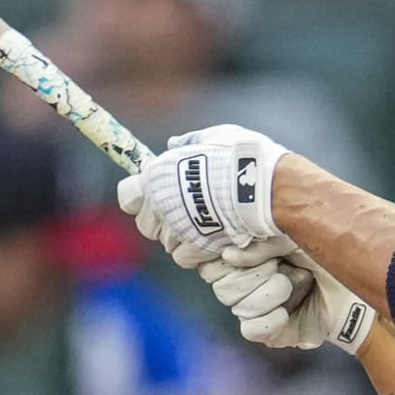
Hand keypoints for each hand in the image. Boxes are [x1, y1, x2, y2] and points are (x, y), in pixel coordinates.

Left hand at [117, 124, 293, 257]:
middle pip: (146, 225)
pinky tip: (215, 239)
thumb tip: (174, 144)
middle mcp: (162, 207)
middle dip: (163, 221)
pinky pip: (187, 258)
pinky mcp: (197, 249)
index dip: (140, 197)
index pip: (128, 195)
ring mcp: (178, 230)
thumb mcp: (216, 136)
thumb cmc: (242, 157)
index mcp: (159, 175)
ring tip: (207, 225)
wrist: (266, 187)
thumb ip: (191, 142)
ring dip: (182, 238)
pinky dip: (197, 253)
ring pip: (168, 244)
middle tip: (186, 212)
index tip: (155, 194)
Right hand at [200, 241, 375, 354]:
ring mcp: (258, 308)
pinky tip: (286, 311)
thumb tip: (228, 255)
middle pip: (221, 284)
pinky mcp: (272, 331)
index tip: (242, 247)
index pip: (211, 260)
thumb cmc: (328, 250)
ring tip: (297, 282)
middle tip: (282, 266)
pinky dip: (268, 319)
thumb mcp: (292, 234)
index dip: (223, 256)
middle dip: (253, 274)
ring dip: (269, 293)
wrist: (360, 281)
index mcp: (247, 254)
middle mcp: (247, 281)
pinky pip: (250, 329)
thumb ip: (260, 241)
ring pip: (236, 305)